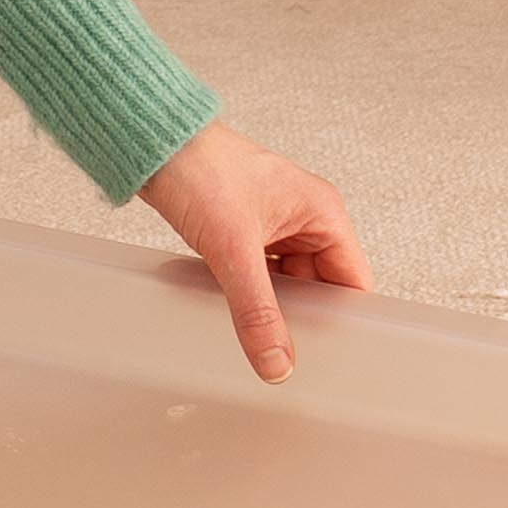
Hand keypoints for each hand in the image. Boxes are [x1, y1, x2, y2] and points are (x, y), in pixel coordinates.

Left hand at [139, 121, 371, 381]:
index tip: (331, 358)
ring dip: (273, 309)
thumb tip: (277, 363)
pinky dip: (250, 297)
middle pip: (320, 289)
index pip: (353, 283)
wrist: (153, 144)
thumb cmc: (201, 169)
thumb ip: (257, 312)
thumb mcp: (234, 250)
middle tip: (286, 357)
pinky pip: (260, 277)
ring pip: (287, 286)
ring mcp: (275, 227)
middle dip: (304, 320)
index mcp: (323, 214)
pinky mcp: (244, 234)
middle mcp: (306, 220)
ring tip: (258, 338)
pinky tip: (236, 315)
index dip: (345, 321)